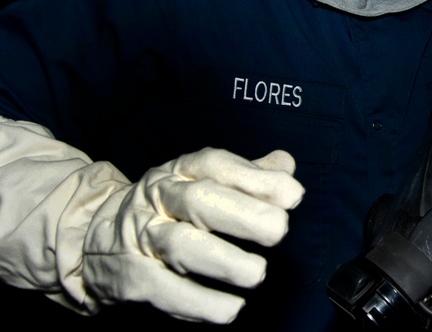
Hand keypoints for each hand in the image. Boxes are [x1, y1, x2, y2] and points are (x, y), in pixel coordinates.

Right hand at [81, 148, 304, 323]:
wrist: (95, 240)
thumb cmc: (168, 210)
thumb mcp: (201, 183)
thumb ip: (248, 176)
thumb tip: (287, 166)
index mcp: (181, 171)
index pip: (215, 166)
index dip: (254, 179)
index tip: (292, 195)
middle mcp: (158, 198)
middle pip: (197, 201)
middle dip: (242, 215)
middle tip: (278, 230)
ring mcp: (141, 236)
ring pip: (179, 245)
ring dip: (222, 261)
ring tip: (257, 274)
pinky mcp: (131, 277)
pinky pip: (164, 290)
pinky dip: (199, 302)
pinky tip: (231, 309)